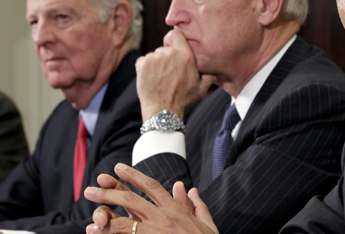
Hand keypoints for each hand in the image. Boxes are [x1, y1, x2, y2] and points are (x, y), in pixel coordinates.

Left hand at [85, 163, 217, 233]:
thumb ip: (195, 204)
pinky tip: (94, 232)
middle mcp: (162, 217)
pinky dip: (108, 233)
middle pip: (130, 200)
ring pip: (122, 220)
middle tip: (90, 189)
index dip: (133, 175)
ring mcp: (154, 232)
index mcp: (175, 209)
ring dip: (103, 213)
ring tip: (89, 213)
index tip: (118, 167)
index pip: (151, 187)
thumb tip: (187, 188)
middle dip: (108, 192)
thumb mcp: (204, 222)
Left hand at [135, 29, 214, 120]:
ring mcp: (155, 58)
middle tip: (168, 73)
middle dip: (165, 58)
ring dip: (155, 64)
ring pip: (153, 56)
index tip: (172, 48)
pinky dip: (144, 68)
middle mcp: (170, 54)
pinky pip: (142, 61)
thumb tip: (215, 70)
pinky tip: (151, 79)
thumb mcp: (202, 89)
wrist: (163, 111)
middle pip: (164, 48)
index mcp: (186, 56)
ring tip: (159, 79)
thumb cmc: (183, 100)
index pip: (175, 34)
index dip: (173, 40)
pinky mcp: (143, 64)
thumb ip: (209, 76)